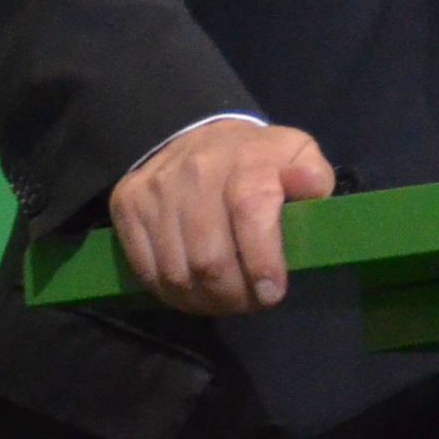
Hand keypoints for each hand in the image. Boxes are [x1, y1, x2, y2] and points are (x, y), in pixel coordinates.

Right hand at [108, 120, 334, 314]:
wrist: (196, 136)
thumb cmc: (257, 159)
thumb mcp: (297, 156)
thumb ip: (313, 176)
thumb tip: (310, 188)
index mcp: (248, 159)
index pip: (251, 212)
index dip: (261, 261)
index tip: (271, 293)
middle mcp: (197, 172)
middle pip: (210, 258)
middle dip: (235, 295)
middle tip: (251, 303)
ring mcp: (156, 190)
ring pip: (177, 273)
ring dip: (204, 301)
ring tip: (225, 301)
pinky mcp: (126, 204)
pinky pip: (146, 270)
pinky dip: (172, 293)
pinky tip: (194, 292)